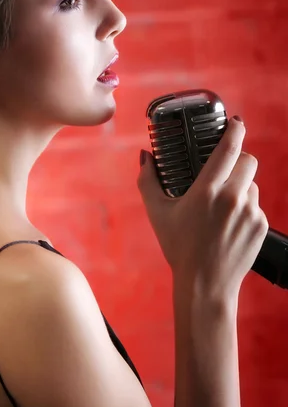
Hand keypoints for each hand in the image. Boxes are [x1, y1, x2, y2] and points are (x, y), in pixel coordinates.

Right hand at [137, 117, 268, 298]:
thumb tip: (144, 157)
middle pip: (249, 160)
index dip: (236, 129)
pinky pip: (256, 206)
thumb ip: (148, 181)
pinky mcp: (261, 226)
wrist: (206, 284)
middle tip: (225, 168)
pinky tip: (229, 224)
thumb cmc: (179, 248)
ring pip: (252, 184)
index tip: (236, 122)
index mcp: (207, 191)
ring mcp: (250, 212)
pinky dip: (245, 208)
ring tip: (222, 206)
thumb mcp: (158, 214)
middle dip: (238, 159)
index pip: (229, 148)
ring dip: (241, 187)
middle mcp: (233, 198)